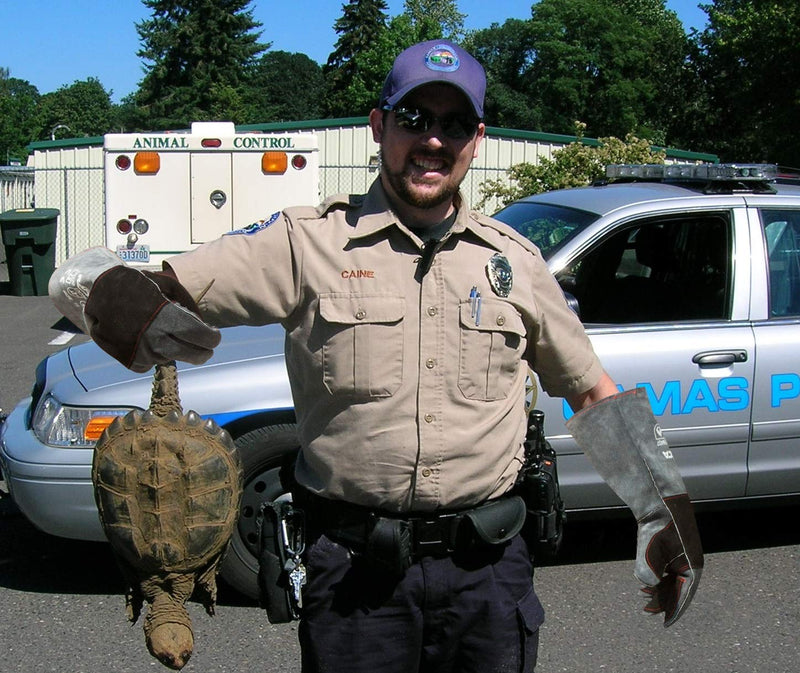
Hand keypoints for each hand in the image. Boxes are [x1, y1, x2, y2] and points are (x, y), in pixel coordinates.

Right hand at [84, 265, 219, 371]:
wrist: (95, 294)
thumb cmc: (133, 285)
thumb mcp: (164, 285)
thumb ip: (187, 303)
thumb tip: (202, 322)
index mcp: (168, 318)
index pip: (203, 337)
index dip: (213, 338)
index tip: (214, 336)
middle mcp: (157, 339)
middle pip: (195, 356)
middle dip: (204, 351)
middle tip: (205, 345)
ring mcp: (144, 354)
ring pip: (174, 359)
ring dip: (177, 350)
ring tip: (167, 334)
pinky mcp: (132, 363)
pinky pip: (154, 363)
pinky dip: (156, 354)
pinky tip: (147, 339)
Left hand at [634, 493, 702, 625]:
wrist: (660, 503)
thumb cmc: (659, 525)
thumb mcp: (651, 548)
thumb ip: (648, 569)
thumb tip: (648, 585)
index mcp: (692, 566)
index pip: (685, 595)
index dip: (675, 611)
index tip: (666, 624)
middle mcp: (691, 564)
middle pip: (678, 591)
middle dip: (664, 602)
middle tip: (648, 611)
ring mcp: (683, 559)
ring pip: (672, 582)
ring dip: (660, 592)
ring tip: (645, 599)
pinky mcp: (675, 553)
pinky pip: (669, 573)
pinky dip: (659, 580)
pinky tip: (646, 586)